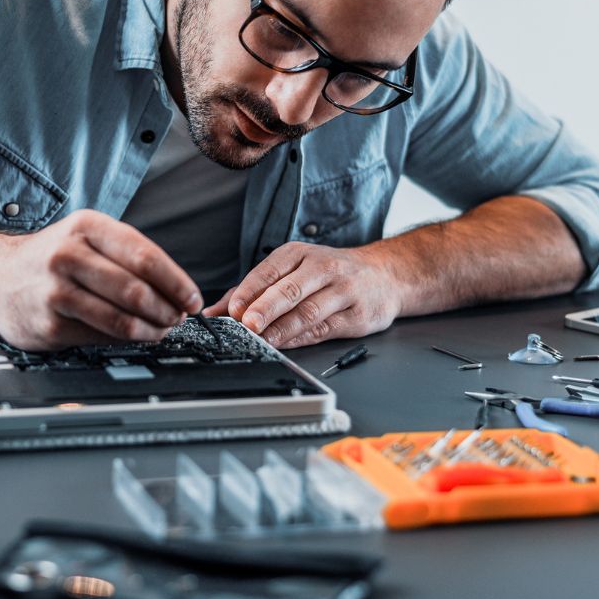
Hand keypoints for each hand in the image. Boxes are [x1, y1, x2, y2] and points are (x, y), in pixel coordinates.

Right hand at [0, 209, 202, 349]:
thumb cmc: (49, 258)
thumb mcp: (85, 237)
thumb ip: (126, 255)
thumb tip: (174, 288)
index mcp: (86, 227)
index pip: (145, 256)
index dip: (175, 282)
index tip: (192, 298)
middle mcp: (69, 254)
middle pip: (136, 289)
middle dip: (166, 309)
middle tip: (178, 317)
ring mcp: (56, 290)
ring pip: (120, 318)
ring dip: (150, 330)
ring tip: (161, 330)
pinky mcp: (50, 323)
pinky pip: (99, 336)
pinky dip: (124, 340)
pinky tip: (133, 337)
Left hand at [203, 242, 400, 348]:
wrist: (385, 275)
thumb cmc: (330, 273)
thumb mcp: (293, 269)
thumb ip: (253, 290)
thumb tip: (213, 311)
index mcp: (300, 254)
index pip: (270, 271)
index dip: (250, 291)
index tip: (232, 309)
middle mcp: (323, 268)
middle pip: (290, 289)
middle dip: (266, 307)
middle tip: (247, 324)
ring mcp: (342, 291)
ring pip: (309, 311)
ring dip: (283, 328)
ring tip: (263, 340)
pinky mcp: (357, 315)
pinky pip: (326, 329)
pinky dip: (303, 338)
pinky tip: (287, 344)